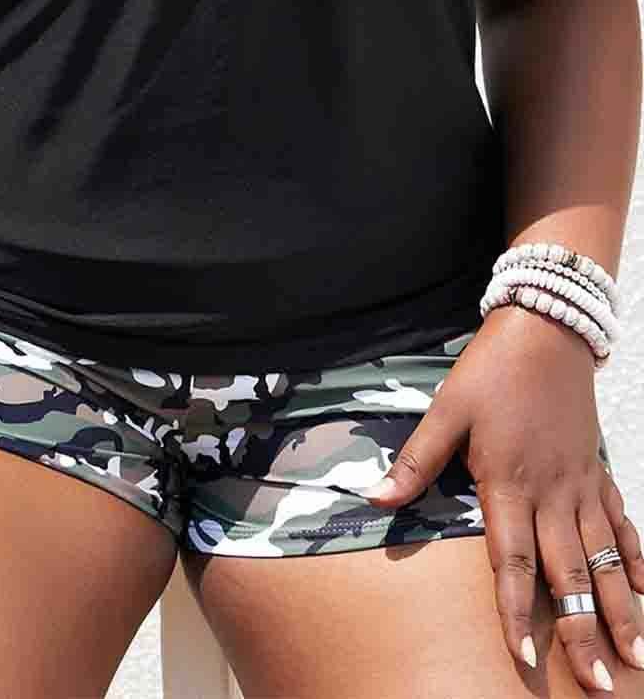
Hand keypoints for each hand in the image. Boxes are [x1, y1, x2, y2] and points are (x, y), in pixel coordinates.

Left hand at [358, 305, 643, 693]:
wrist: (545, 330)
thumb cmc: (491, 370)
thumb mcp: (446, 410)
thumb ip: (416, 461)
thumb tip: (374, 498)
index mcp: (509, 483)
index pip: (512, 561)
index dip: (516, 612)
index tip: (522, 659)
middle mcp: (552, 493)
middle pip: (569, 574)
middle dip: (582, 632)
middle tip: (598, 685)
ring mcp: (581, 484)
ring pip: (605, 558)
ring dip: (620, 609)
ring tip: (636, 657)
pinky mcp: (597, 470)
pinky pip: (622, 522)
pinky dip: (636, 557)